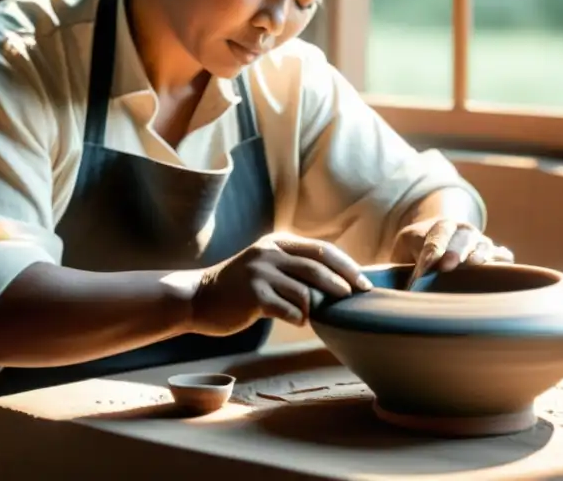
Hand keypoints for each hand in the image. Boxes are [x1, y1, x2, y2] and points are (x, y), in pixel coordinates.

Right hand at [190, 234, 372, 335]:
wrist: (198, 298)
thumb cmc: (238, 288)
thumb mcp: (265, 266)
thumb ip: (293, 267)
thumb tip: (337, 281)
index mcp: (277, 243)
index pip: (322, 250)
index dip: (347, 266)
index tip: (364, 283)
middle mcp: (270, 253)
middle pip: (318, 266)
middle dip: (343, 282)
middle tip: (355, 297)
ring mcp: (260, 273)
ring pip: (305, 290)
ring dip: (316, 306)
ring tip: (314, 315)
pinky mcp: (253, 295)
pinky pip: (288, 309)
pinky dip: (298, 317)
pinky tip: (297, 320)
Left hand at [392, 220, 513, 275]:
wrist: (444, 232)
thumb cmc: (418, 249)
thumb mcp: (404, 250)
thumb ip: (396, 264)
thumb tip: (380, 287)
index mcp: (437, 227)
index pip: (431, 242)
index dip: (426, 258)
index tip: (420, 275)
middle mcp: (461, 229)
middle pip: (459, 238)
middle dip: (453, 251)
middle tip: (447, 265)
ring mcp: (480, 240)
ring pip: (483, 244)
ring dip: (478, 254)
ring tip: (475, 265)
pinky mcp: (496, 253)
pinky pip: (503, 256)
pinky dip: (502, 262)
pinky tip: (502, 272)